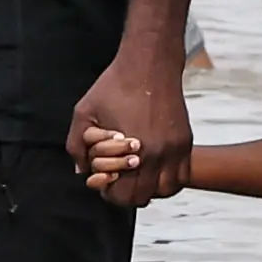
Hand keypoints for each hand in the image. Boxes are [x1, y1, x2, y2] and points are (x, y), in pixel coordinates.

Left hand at [68, 47, 191, 205]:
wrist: (149, 64)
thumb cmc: (115, 86)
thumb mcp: (84, 113)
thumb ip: (76, 146)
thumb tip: (81, 171)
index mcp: (131, 151)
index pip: (123, 195)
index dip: (110, 193)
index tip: (106, 182)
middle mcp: (157, 154)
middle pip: (144, 197)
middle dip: (128, 193)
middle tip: (120, 180)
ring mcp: (174, 149)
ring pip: (167, 190)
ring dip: (151, 188)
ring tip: (139, 176)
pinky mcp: (185, 141)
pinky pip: (182, 175)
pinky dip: (169, 179)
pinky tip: (156, 169)